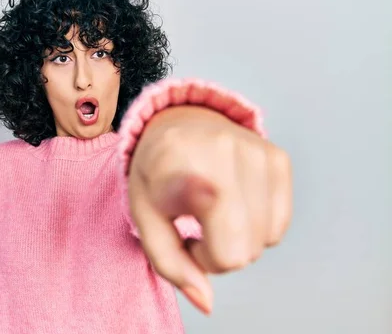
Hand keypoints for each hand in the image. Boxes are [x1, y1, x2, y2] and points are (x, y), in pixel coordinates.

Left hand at [128, 106, 292, 314]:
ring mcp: (259, 152)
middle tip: (200, 223)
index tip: (187, 236)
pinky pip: (281, 220)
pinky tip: (236, 200)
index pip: (226, 253)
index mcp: (189, 172)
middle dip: (222, 250)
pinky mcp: (278, 156)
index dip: (204, 257)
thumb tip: (206, 303)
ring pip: (268, 238)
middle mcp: (229, 156)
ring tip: (216, 209)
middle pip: (248, 251)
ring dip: (241, 237)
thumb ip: (171, 265)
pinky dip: (260, 222)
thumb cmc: (157, 174)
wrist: (177, 123)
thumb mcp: (145, 218)